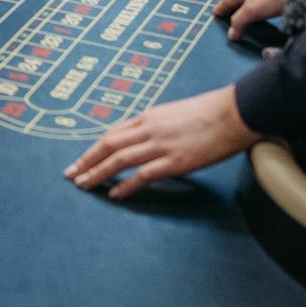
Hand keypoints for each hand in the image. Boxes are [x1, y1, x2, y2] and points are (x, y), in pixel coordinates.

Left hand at [62, 86, 259, 199]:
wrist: (235, 112)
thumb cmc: (211, 112)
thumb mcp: (175, 113)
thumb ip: (157, 125)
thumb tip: (145, 138)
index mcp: (149, 116)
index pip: (113, 133)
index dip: (94, 148)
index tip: (81, 160)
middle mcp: (149, 129)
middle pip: (108, 146)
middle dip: (86, 161)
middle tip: (70, 175)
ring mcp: (161, 145)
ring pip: (119, 160)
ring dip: (97, 173)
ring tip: (83, 185)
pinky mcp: (175, 162)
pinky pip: (143, 176)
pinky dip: (125, 185)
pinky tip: (114, 194)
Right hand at [214, 0, 298, 39]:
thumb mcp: (252, 10)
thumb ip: (239, 21)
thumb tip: (230, 34)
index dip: (221, 8)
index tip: (215, 13)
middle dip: (232, 5)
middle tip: (226, 13)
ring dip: (246, 7)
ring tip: (244, 15)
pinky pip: (264, 1)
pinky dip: (258, 7)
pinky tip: (264, 12)